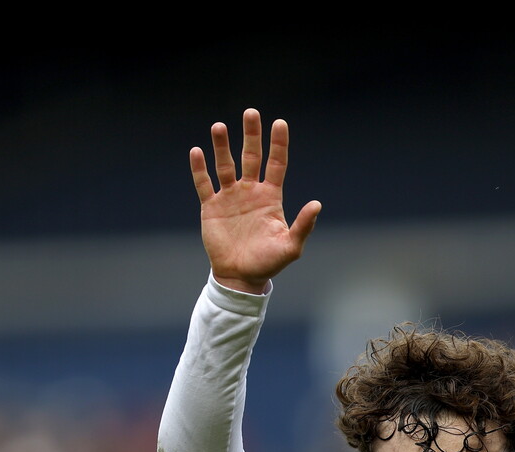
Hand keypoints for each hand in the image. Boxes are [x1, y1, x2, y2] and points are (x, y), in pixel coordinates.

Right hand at [190, 109, 321, 293]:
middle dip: (251, 135)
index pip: (276, 164)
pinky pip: (204, 183)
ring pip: (225, 165)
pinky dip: (200, 168)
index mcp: (271, 197)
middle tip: (251, 112)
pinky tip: (197, 151)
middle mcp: (251, 192)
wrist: (241, 277)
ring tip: (219, 126)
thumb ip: (303, 225)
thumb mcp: (290, 246)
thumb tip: (317, 204)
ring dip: (222, 146)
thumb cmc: (269, 262)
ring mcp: (230, 197)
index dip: (278, 144)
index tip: (279, 122)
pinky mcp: (211, 207)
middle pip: (251, 156)